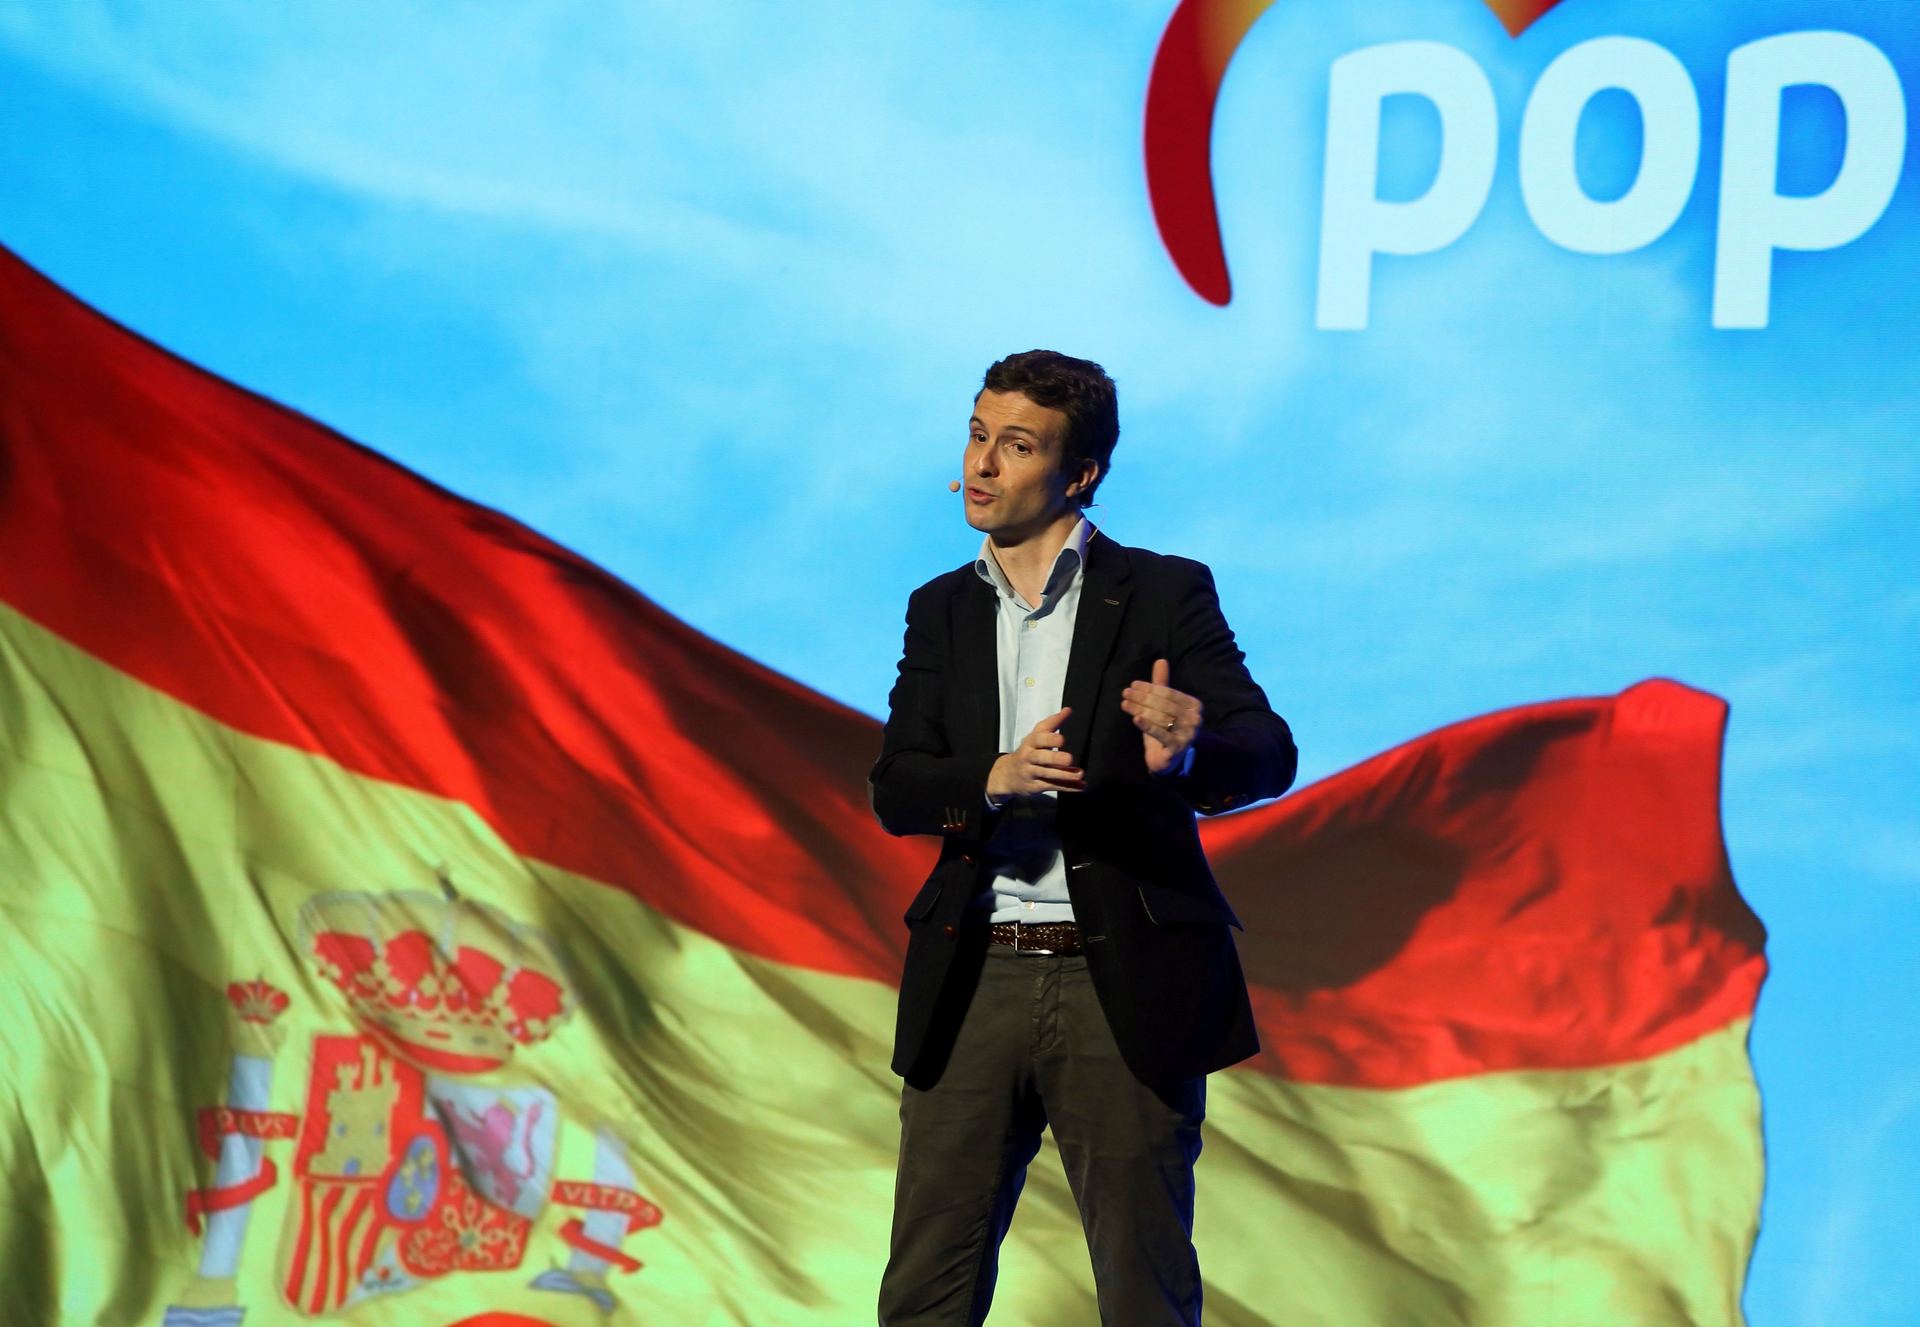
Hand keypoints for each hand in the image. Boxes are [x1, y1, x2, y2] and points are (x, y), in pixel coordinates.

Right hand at [986, 707, 1083, 799]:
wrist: (1007, 774)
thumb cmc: (1028, 751)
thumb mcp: (1036, 735)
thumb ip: (1052, 723)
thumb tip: (1068, 710)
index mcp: (1030, 743)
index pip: (1038, 739)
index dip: (1049, 739)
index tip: (1062, 739)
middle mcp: (1029, 757)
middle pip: (1040, 758)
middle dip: (1054, 759)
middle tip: (1069, 759)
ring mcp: (1031, 773)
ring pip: (1047, 774)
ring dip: (1064, 775)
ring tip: (1080, 773)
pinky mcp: (1035, 786)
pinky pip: (1052, 786)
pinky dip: (1067, 787)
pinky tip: (1081, 786)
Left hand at [1122, 659, 1201, 774]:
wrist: (1169, 759)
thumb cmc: (1166, 729)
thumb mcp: (1163, 706)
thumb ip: (1162, 684)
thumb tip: (1160, 660)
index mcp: (1194, 705)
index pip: (1168, 693)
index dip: (1150, 687)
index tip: (1133, 685)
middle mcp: (1195, 719)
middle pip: (1164, 705)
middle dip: (1142, 698)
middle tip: (1125, 693)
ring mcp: (1188, 734)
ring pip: (1161, 718)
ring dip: (1140, 709)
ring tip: (1125, 703)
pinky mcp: (1178, 748)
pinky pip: (1161, 734)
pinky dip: (1147, 726)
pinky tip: (1135, 718)